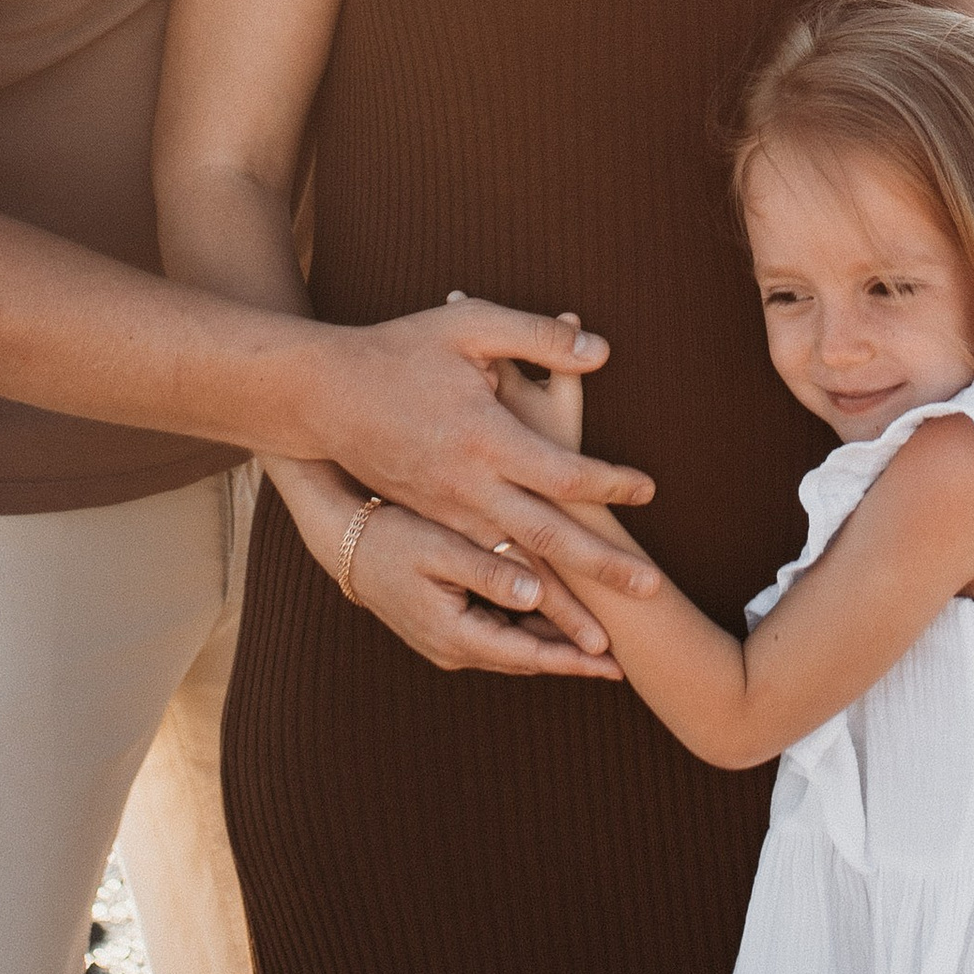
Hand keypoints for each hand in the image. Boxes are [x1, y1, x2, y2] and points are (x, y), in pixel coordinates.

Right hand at [304, 299, 659, 596]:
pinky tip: (548, 629)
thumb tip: (600, 348)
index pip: (561, 470)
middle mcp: (467, 487)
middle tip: (652, 591)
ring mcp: (448, 514)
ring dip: (560, 609)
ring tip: (603, 647)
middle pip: (546, 537)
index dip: (608, 481)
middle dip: (600, 569)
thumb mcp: (467, 325)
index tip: (648, 489)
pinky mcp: (434, 526)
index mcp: (482, 438)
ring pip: (513, 571)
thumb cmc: (399, 352)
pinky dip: (518, 606)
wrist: (322, 396)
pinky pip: (485, 572)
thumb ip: (536, 335)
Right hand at [342, 503, 622, 678]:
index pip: (527, 654)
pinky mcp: (448, 626)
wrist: (344, 542)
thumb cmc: (391, 535)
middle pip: (527, 659)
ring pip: (516, 649)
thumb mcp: (438, 549)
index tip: (615, 664)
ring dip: (556, 648)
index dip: (573, 659)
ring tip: (602, 648)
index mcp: (453, 633)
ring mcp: (448, 641)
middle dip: (573, 660)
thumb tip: (535, 593)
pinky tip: (559, 621)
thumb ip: (487, 572)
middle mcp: (453, 647)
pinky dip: (533, 632)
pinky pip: (502, 634)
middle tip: (623, 662)